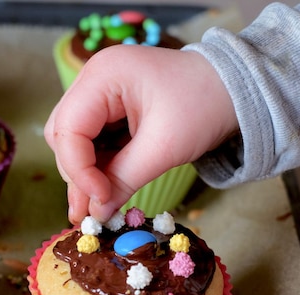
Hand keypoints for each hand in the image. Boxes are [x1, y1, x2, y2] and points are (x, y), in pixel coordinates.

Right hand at [45, 44, 237, 223]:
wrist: (236, 88)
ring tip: (99, 206)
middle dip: (77, 173)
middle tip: (92, 211)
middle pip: (63, 134)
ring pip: (73, 140)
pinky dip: (97, 166)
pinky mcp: (109, 107)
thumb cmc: (205, 105)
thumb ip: (124, 179)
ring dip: (84, 173)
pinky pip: (91, 141)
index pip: (68, 129)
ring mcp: (100, 92)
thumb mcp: (165, 147)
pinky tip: (107, 188)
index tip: (100, 201)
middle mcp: (94, 79)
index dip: (78, 170)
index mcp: (104, 75)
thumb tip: (96, 214)